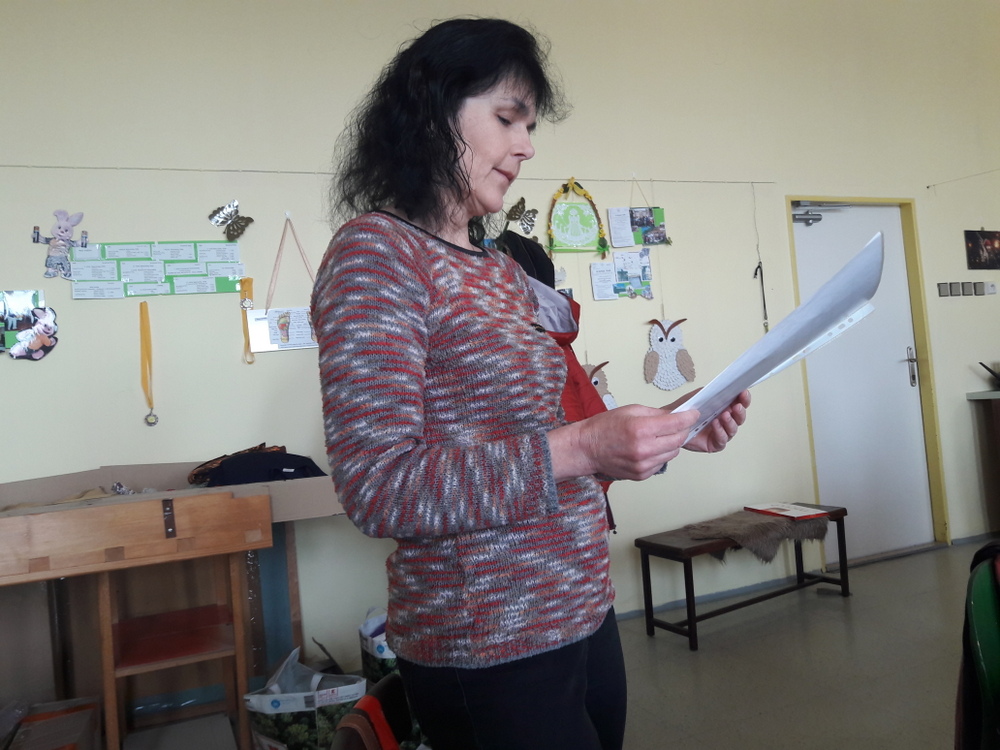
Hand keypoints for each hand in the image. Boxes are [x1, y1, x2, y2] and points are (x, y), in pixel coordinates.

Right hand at [548, 405, 700, 481]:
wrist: (586, 449)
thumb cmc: (605, 427)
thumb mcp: (630, 410)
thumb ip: (656, 414)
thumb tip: (676, 415)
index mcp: (641, 429)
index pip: (676, 423)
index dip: (689, 417)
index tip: (694, 413)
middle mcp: (644, 449)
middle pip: (678, 440)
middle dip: (682, 430)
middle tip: (679, 424)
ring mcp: (643, 465)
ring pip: (672, 453)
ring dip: (672, 443)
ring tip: (661, 436)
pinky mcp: (641, 475)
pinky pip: (661, 463)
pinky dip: (661, 454)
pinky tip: (650, 448)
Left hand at [673, 390, 750, 452]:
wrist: (671, 422)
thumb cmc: (685, 409)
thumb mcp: (699, 396)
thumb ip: (712, 392)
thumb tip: (724, 387)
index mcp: (723, 407)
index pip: (739, 402)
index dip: (744, 398)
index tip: (743, 393)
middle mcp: (725, 420)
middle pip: (739, 417)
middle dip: (740, 411)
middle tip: (736, 406)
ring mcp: (720, 432)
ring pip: (733, 429)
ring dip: (730, 422)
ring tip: (724, 415)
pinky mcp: (714, 443)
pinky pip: (722, 440)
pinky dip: (720, 432)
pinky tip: (715, 424)